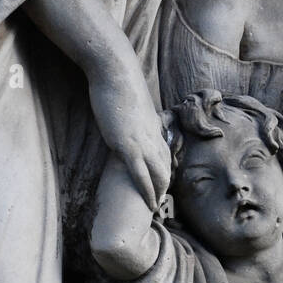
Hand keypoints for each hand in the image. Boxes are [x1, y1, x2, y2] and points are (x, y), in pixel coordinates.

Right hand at [88, 44, 170, 209]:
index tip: (163, 185)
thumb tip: (129, 117)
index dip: (164, 171)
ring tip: (156, 209)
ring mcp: (143, 143)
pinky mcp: (128, 145)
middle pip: (166, 168)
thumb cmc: (120, 84)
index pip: (165, 155)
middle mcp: (154, 138)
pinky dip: (147, 191)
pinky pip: (141, 175)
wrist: (117, 73)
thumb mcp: (132, 104)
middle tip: (162, 204)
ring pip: (159, 175)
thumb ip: (135, 115)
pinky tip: (149, 204)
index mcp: (154, 127)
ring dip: (159, 193)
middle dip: (165, 187)